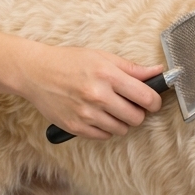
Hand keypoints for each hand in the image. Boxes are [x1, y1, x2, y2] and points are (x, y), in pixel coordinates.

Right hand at [20, 43, 164, 139]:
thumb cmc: (69, 62)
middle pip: (136, 117)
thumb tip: (158, 72)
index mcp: (108, 75)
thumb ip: (132, 68)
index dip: (154, 102)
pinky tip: (98, 115)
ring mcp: (86, 114)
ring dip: (121, 121)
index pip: (146, 97)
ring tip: (110, 109)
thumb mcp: (103, 57)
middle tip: (129, 104)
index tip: (152, 101)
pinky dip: (105, 128)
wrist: (36, 72)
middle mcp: (98, 96)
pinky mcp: (75, 127)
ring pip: (121, 129)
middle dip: (137, 112)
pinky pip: (104, 136)